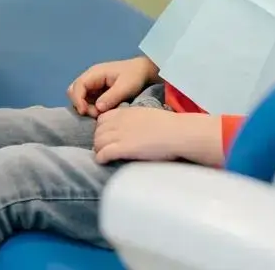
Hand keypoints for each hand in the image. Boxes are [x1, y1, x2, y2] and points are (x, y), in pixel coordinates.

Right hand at [68, 57, 156, 116]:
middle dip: (80, 104)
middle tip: (95, 114)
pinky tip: (102, 113)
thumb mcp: (125, 87)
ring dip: (86, 108)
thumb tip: (97, 108)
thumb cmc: (134, 76)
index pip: (78, 86)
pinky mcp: (97, 92)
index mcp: (95, 73)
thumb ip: (111, 97)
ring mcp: (93, 85)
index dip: (78, 100)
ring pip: (79, 97)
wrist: (143, 72)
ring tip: (100, 114)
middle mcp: (91, 78)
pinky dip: (91, 108)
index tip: (84, 112)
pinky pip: (87, 101)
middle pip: (74, 91)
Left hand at [93, 107, 221, 164]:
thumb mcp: (146, 115)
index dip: (102, 129)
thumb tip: (131, 129)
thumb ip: (134, 120)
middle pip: (98, 131)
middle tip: (104, 149)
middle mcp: (119, 121)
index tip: (107, 137)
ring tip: (104, 156)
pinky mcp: (123, 148)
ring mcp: (120, 134)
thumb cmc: (168, 125)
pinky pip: (104, 153)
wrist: (176, 132)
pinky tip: (103, 161)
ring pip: (98, 142)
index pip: (102, 118)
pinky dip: (100, 158)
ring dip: (98, 150)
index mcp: (125, 112)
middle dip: (98, 140)